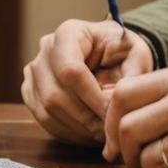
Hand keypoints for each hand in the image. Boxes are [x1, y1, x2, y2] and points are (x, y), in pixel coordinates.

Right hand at [21, 18, 152, 144]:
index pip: (71, 70)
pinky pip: (42, 118)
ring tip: (102, 134)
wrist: (109, 54)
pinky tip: (87, 133)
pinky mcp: (31, 91)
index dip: (92, 98)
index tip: (113, 115)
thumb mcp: (137, 56)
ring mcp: (33, 71)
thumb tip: (116, 105)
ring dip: (77, 128)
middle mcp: (45, 49)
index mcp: (69, 33)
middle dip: (85, 118)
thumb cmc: (123, 52)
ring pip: (47, 110)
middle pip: (55, 94)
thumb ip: (132, 77)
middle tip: (110, 132)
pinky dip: (67, 132)